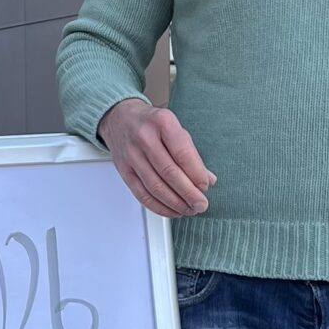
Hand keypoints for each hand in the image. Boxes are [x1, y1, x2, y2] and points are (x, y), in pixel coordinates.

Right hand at [98, 100, 215, 217]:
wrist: (120, 118)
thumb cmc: (151, 124)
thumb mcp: (175, 129)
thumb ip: (191, 154)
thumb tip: (208, 180)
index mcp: (163, 123)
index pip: (182, 154)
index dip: (196, 174)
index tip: (204, 186)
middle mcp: (145, 138)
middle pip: (169, 172)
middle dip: (188, 193)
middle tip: (200, 204)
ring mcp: (132, 155)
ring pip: (155, 186)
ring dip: (175, 203)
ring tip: (189, 209)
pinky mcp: (123, 170)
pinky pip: (142, 194)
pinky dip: (158, 207)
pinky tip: (171, 210)